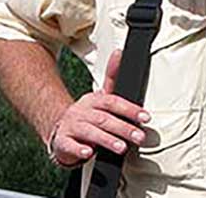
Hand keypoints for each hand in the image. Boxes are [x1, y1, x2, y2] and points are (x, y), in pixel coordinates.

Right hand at [48, 50, 150, 167]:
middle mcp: (82, 112)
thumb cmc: (85, 115)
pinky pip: (70, 146)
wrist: (60, 129)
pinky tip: (88, 153)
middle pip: (103, 118)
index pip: (112, 102)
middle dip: (122, 128)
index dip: (129, 109)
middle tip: (139, 136)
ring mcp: (71, 126)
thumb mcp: (99, 98)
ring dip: (106, 140)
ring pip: (89, 132)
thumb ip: (112, 78)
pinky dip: (79, 149)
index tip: (145, 117)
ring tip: (121, 147)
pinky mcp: (63, 142)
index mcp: (93, 100)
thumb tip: (120, 53)